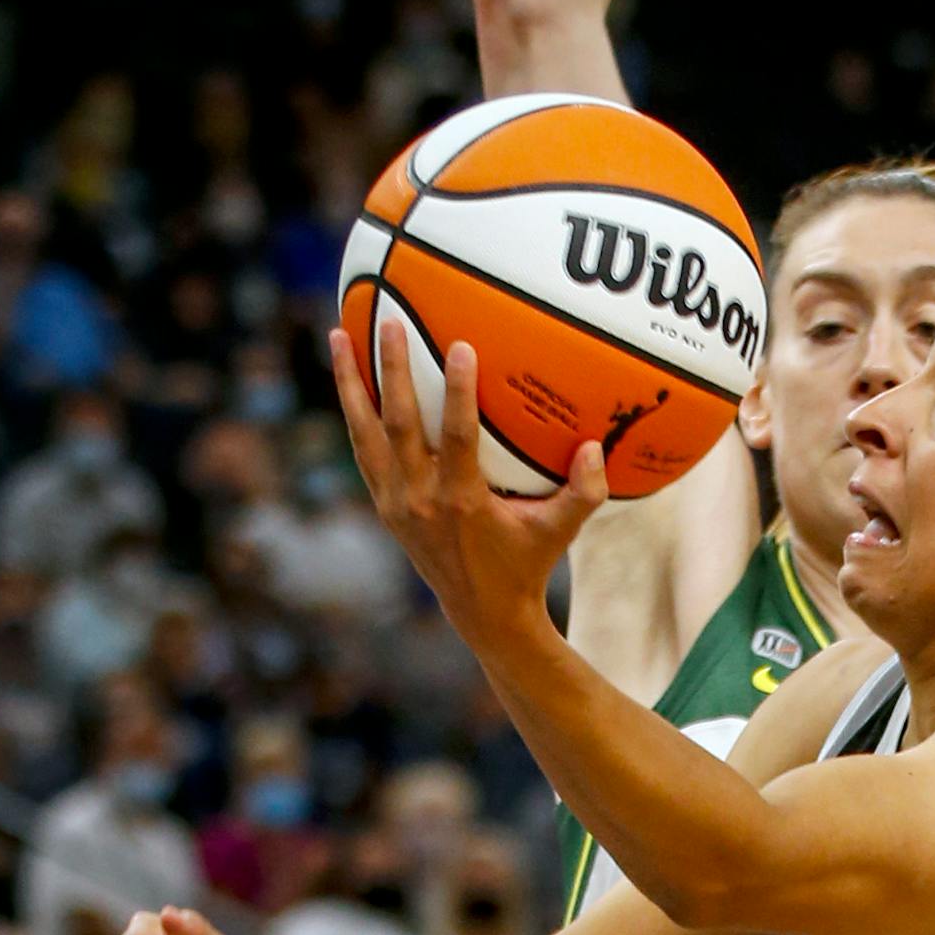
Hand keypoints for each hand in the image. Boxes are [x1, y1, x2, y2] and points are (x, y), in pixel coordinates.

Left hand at [329, 318, 607, 642]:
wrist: (482, 611)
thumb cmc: (528, 563)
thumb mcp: (561, 531)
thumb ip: (585, 492)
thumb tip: (595, 447)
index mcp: (462, 501)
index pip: (456, 437)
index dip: (457, 392)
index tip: (459, 347)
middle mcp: (420, 499)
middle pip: (397, 424)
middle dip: (391, 370)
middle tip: (389, 323)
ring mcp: (396, 502)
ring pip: (365, 433)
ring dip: (350, 384)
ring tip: (339, 335)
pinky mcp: (385, 504)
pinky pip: (363, 449)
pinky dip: (354, 412)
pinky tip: (349, 378)